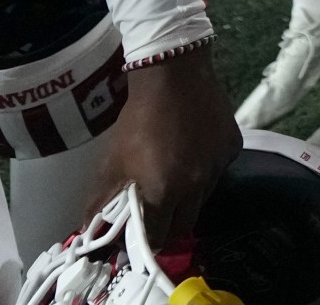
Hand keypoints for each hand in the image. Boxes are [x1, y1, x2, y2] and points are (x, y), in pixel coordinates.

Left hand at [87, 44, 240, 246]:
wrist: (175, 75)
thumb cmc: (137, 120)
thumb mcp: (110, 162)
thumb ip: (100, 202)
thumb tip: (87, 232)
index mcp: (162, 192)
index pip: (156, 239)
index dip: (143, 244)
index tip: (134, 239)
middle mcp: (195, 187)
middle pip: (183, 226)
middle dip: (166, 228)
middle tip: (153, 216)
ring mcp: (218, 169)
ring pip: (202, 200)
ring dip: (186, 200)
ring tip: (172, 180)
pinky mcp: (233, 150)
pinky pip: (217, 174)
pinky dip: (204, 173)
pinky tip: (191, 155)